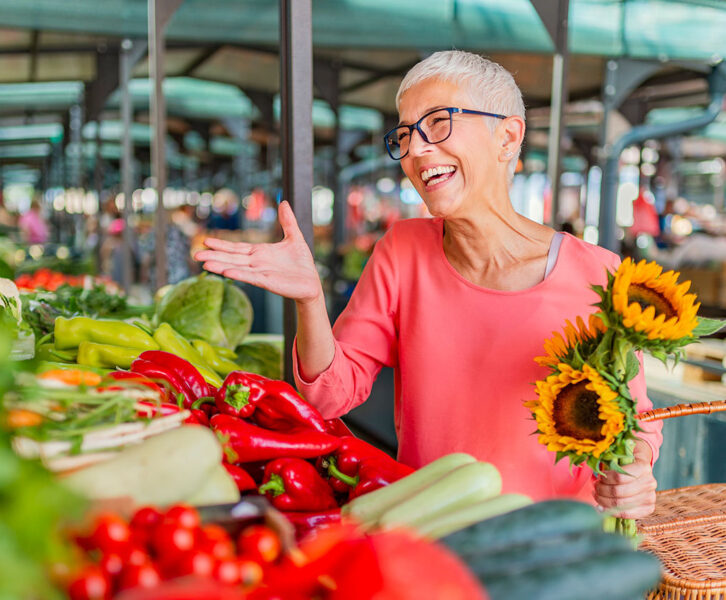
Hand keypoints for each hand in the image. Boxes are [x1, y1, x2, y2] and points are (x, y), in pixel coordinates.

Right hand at [194, 201, 321, 303]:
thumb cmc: (302, 263)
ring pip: (237, 268)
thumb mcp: (295, 237)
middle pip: (232, 258)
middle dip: (214, 255)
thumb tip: (284, 202)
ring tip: (205, 264)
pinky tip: (226, 272)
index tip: (206, 240)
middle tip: (195, 255)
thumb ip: (288, 221)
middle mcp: (257, 263)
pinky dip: (239, 274)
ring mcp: (261, 273)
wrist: (312, 282)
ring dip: (221, 266)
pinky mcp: (268, 282)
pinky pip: (251, 277)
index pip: (237, 248)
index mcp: (260, 252)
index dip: (222, 244)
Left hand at [593, 440, 656, 518]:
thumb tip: (595, 467)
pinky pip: (627, 515)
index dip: (605, 478)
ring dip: (604, 500)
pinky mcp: (648, 508)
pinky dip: (611, 511)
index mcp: (643, 467)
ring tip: (597, 495)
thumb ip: (610, 460)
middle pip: (618, 491)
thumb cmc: (626, 461)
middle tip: (595, 486)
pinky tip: (602, 507)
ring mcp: (650, 497)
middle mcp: (650, 482)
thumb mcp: (619, 455)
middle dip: (601, 490)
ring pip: (620, 504)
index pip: (619, 477)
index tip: (600, 476)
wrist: (640, 468)